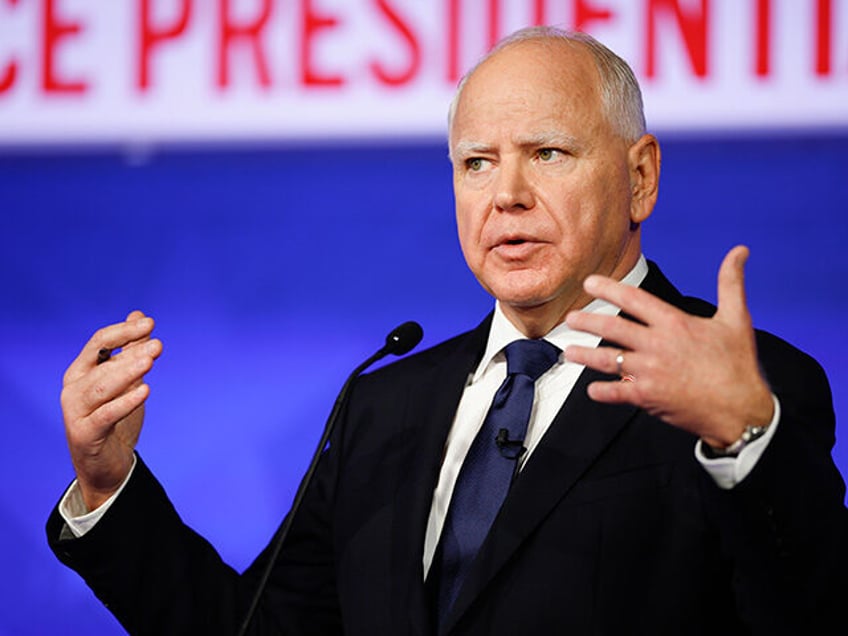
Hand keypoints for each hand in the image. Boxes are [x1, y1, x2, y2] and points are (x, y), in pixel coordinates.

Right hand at [61, 310, 161, 509]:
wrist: (106, 464)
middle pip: (102, 364)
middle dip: (131, 352)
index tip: (150, 323)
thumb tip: (139, 315)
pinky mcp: (85, 434)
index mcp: (81, 371)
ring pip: (102, 388)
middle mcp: (74, 388)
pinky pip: (106, 415)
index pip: (99, 342)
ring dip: (127, 372)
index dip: (124, 331)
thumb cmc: (114, 418)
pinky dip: (125, 402)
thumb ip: (130, 349)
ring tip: (151, 361)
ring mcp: (76, 412)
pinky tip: (145, 391)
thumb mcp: (126, 380)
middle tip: (158, 345)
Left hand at [563, 246, 773, 447]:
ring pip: (607, 359)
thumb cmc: (738, 365)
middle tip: (571, 317)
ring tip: (568, 352)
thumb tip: (740, 251)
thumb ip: (731, 283)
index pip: (634, 299)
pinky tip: (592, 389)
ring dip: (585, 355)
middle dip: (588, 320)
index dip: (609, 288)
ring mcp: (650, 372)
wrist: (742, 410)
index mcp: (675, 323)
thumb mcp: (736, 319)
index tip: (589, 282)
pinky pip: (616, 392)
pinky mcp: (648, 397)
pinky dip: (601, 391)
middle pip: (613, 327)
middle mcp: (658, 345)